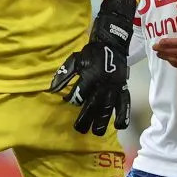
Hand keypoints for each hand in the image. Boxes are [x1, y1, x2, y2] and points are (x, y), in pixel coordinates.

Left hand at [49, 0, 133, 135]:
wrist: (112, 44)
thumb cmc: (92, 53)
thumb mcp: (75, 59)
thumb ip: (64, 74)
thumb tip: (52, 89)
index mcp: (90, 77)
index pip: (79, 95)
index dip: (72, 100)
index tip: (67, 102)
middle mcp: (102, 85)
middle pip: (93, 106)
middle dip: (86, 119)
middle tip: (79, 129)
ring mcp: (114, 88)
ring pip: (108, 108)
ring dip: (102, 121)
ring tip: (97, 132)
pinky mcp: (123, 88)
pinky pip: (124, 103)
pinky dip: (124, 114)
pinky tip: (120, 126)